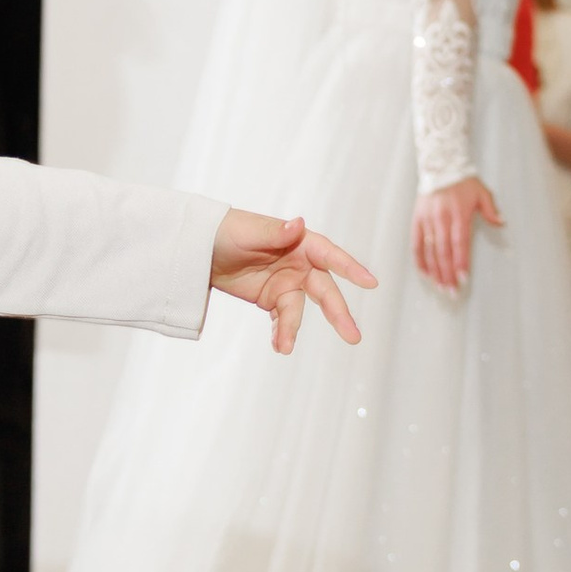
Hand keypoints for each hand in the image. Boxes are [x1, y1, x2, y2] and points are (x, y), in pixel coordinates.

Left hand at [212, 208, 374, 353]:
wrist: (200, 248)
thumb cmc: (227, 230)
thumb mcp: (250, 232)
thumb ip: (276, 232)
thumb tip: (298, 225)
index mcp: (300, 242)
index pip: (330, 255)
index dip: (350, 268)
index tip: (370, 282)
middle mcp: (299, 264)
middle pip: (324, 290)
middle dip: (338, 312)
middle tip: (352, 335)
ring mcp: (286, 283)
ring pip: (298, 310)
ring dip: (293, 329)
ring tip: (284, 347)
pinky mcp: (270, 299)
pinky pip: (281, 319)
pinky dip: (281, 332)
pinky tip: (279, 345)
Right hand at [413, 176, 501, 293]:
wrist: (440, 165)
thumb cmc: (464, 181)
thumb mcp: (482, 192)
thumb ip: (491, 209)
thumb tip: (501, 223)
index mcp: (458, 214)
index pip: (459, 243)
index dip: (460, 262)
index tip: (463, 278)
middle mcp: (441, 219)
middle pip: (443, 252)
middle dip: (448, 273)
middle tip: (452, 291)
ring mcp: (427, 220)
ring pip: (430, 250)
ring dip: (435, 271)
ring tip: (440, 286)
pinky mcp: (417, 220)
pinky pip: (416, 243)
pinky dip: (420, 259)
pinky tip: (425, 273)